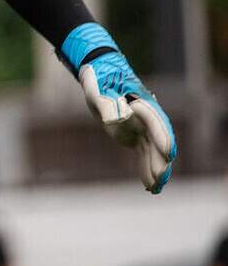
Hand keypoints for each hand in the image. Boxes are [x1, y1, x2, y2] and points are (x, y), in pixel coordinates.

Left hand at [59, 23, 176, 193]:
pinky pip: (144, 154)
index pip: (155, 122)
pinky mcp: (135, 136)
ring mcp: (142, 127)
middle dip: (161, 160)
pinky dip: (146, 169)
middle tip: (161, 177)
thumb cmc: (98, 81)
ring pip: (153, 151)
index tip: (168, 153)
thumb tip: (120, 119)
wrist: (99, 76)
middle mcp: (146, 117)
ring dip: (155, 169)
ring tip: (156, 189)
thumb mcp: (96, 89)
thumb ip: (107, 104)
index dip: (162, 137)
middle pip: (158, 140)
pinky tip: (150, 186)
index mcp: (141, 103)